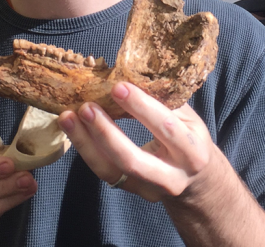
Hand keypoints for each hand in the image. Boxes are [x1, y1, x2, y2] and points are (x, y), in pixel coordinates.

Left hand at [57, 82, 224, 202]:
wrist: (198, 182)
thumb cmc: (190, 139)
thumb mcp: (189, 119)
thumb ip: (165, 100)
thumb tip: (132, 72)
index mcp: (193, 152)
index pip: (166, 128)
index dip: (141, 107)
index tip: (117, 86)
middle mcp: (172, 177)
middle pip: (132, 160)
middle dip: (106, 133)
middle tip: (85, 107)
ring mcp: (149, 189)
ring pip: (111, 171)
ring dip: (85, 143)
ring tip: (67, 117)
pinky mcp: (131, 191)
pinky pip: (104, 172)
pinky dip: (87, 149)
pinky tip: (74, 129)